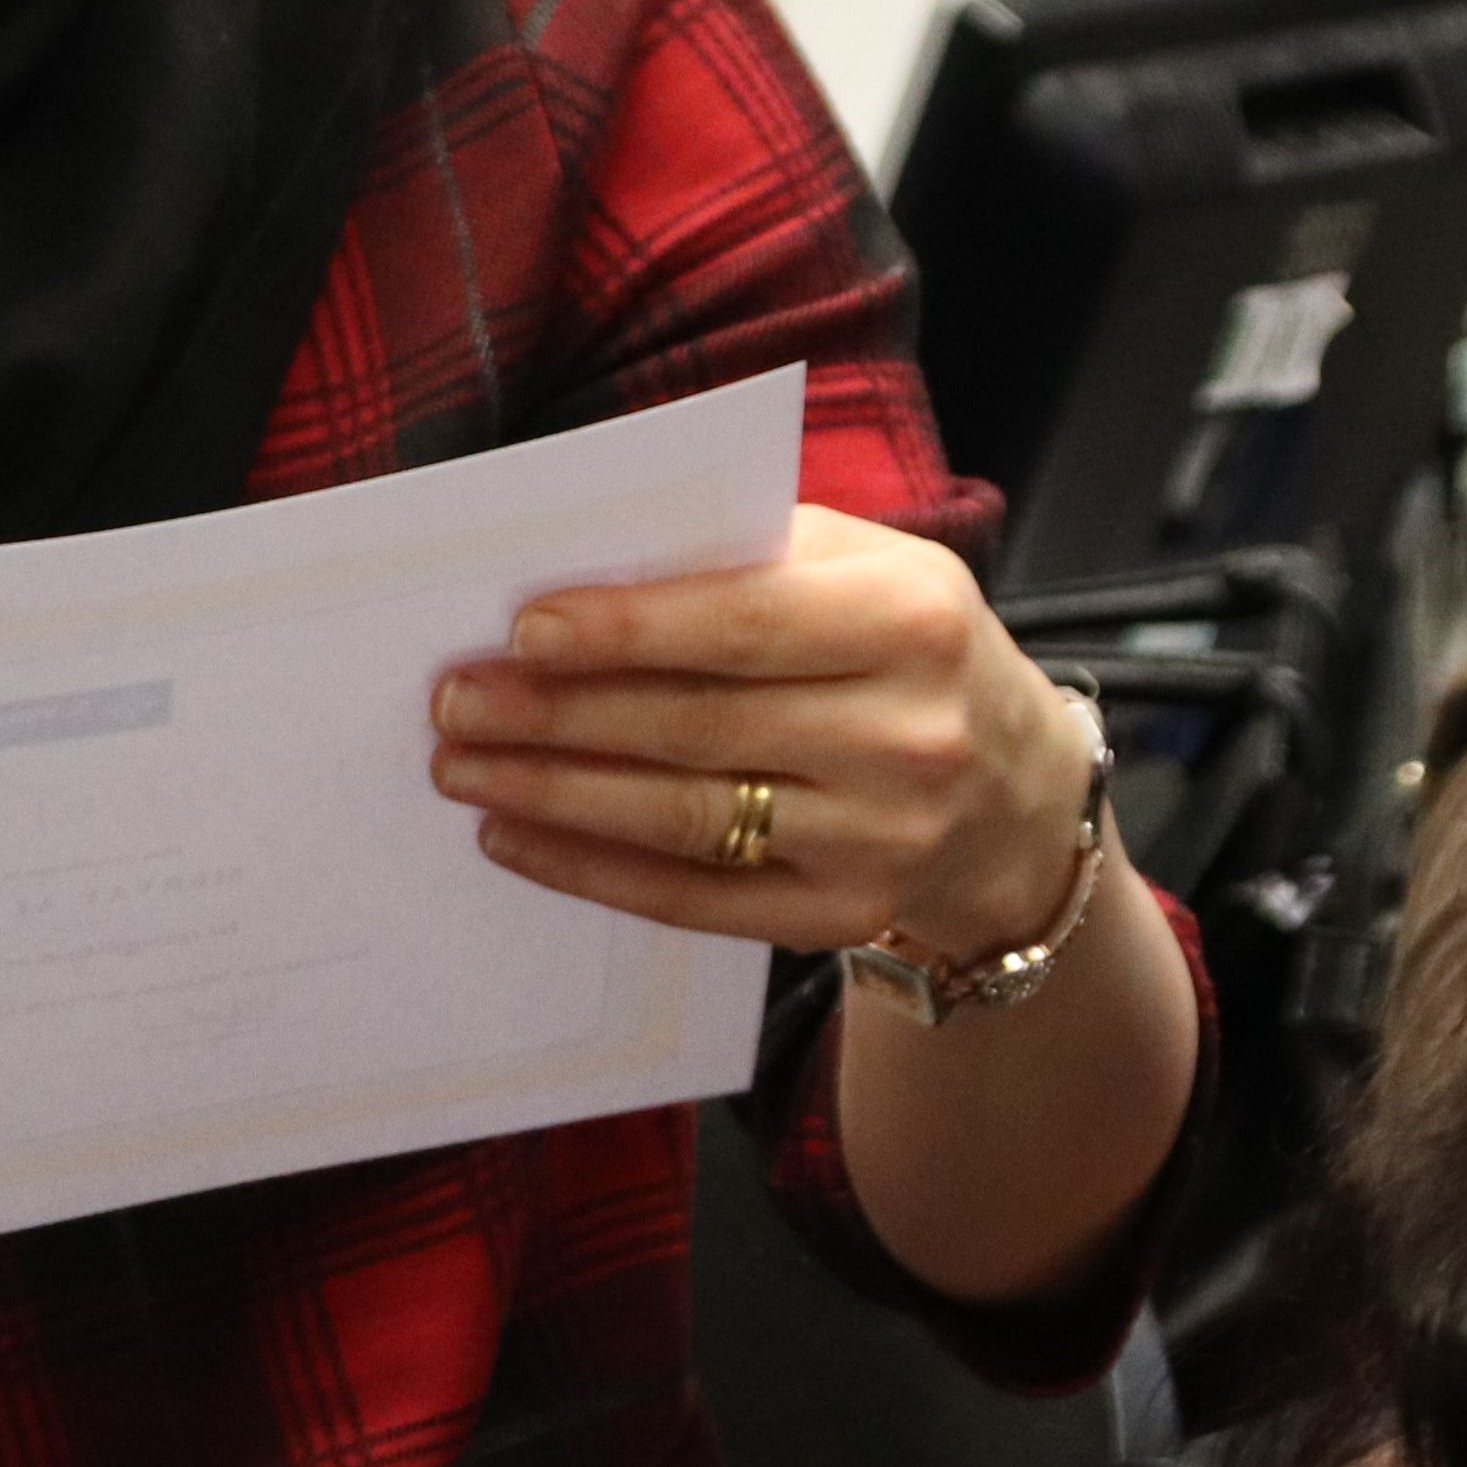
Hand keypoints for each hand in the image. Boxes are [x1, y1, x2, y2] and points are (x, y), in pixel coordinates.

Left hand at [430, 504, 1097, 957]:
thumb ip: (747, 552)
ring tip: (463, 767)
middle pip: (696, 726)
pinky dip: (591, 871)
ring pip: (682, 817)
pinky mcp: (842, 914)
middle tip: (455, 701)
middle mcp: (907, 734)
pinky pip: (694, 899)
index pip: (746, 625)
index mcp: (912, 619)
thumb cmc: (903, 649)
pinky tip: (515, 840)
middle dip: (557, 714)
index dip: (629, 630)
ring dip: (553, 794)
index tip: (525, 628)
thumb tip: (582, 563)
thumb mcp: (866, 567)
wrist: (1011, 790)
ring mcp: (880, 837)